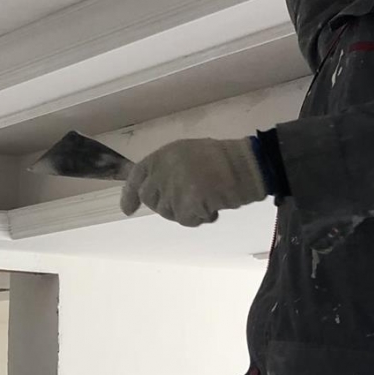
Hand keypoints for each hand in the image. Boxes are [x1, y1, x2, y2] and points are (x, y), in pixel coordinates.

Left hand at [121, 138, 266, 225]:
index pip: (137, 176)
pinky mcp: (185, 203)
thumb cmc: (223, 160)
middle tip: (188, 201)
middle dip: (166, 205)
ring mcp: (173, 187)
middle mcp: (163, 170)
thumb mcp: (188, 155)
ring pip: (168, 212)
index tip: (128, 210)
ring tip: (207, 198)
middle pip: (150, 199)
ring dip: (186, 212)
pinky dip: (199, 218)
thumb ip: (168, 169)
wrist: (245, 166)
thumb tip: (155, 191)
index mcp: (163, 155)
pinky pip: (185, 220)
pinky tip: (213, 206)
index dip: (129, 194)